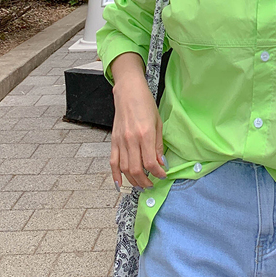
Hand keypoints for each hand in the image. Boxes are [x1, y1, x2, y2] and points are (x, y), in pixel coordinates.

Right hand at [109, 61, 165, 190]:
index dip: (158, 173)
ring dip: (133, 180)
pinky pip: (113, 162)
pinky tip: (120, 184)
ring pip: (125, 169)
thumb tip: (161, 163)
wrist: (128, 91)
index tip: (163, 175)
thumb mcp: (158, 123)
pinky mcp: (114, 141)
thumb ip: (158, 145)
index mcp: (145, 134)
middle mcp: (131, 140)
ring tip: (141, 185)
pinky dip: (115, 175)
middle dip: (145, 181)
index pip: (151, 162)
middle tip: (152, 184)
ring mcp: (120, 141)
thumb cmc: (145, 104)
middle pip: (136, 169)